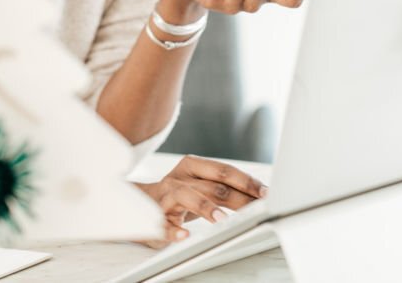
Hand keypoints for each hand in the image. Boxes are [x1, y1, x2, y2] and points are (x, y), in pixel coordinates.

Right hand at [133, 155, 268, 247]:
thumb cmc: (179, 195)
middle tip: (255, 208)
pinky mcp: (153, 217)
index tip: (264, 192)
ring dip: (205, 208)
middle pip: (211, 185)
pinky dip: (173, 230)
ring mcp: (164, 196)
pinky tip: (184, 235)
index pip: (223, 171)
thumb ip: (222, 188)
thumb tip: (256, 195)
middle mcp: (178, 178)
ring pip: (186, 197)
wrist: (137, 204)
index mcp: (192, 166)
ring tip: (221, 220)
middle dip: (236, 197)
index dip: (245, 181)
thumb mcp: (199, 185)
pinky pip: (163, 223)